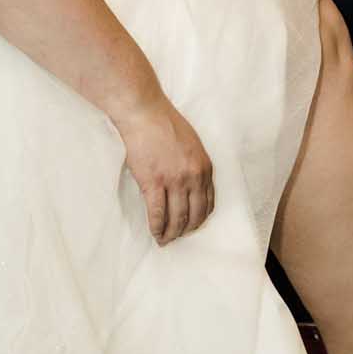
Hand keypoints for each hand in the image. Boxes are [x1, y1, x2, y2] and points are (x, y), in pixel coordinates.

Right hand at [115, 95, 214, 244]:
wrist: (144, 113)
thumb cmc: (164, 124)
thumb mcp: (191, 144)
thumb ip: (194, 165)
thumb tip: (189, 185)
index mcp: (205, 167)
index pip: (208, 202)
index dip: (200, 218)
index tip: (193, 226)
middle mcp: (193, 177)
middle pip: (195, 214)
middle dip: (187, 230)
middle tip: (178, 237)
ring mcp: (174, 181)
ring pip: (177, 218)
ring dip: (171, 233)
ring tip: (165, 240)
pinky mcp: (154, 183)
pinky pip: (158, 213)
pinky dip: (157, 227)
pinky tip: (155, 233)